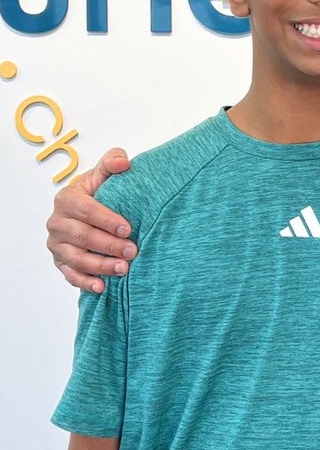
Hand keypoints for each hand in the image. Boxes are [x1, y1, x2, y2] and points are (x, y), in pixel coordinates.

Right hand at [46, 149, 134, 292]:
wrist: (85, 212)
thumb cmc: (97, 193)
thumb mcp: (102, 176)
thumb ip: (111, 163)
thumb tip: (123, 161)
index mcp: (66, 199)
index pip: (85, 210)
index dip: (106, 220)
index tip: (128, 228)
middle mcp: (57, 223)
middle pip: (82, 237)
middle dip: (108, 245)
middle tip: (132, 251)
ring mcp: (57, 244)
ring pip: (77, 258)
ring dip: (100, 266)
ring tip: (123, 269)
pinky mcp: (60, 262)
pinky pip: (70, 275)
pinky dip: (85, 282)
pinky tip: (102, 287)